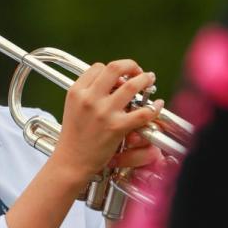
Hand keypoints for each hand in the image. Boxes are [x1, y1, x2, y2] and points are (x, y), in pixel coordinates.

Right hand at [53, 59, 159, 184]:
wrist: (71, 162)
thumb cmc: (74, 137)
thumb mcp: (73, 108)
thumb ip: (88, 93)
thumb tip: (114, 83)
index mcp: (76, 91)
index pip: (98, 67)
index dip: (112, 70)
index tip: (119, 77)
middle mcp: (89, 98)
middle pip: (115, 68)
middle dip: (131, 66)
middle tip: (138, 72)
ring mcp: (103, 112)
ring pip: (132, 85)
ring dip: (145, 79)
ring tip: (149, 80)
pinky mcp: (116, 127)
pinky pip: (142, 112)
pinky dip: (153, 108)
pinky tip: (156, 106)